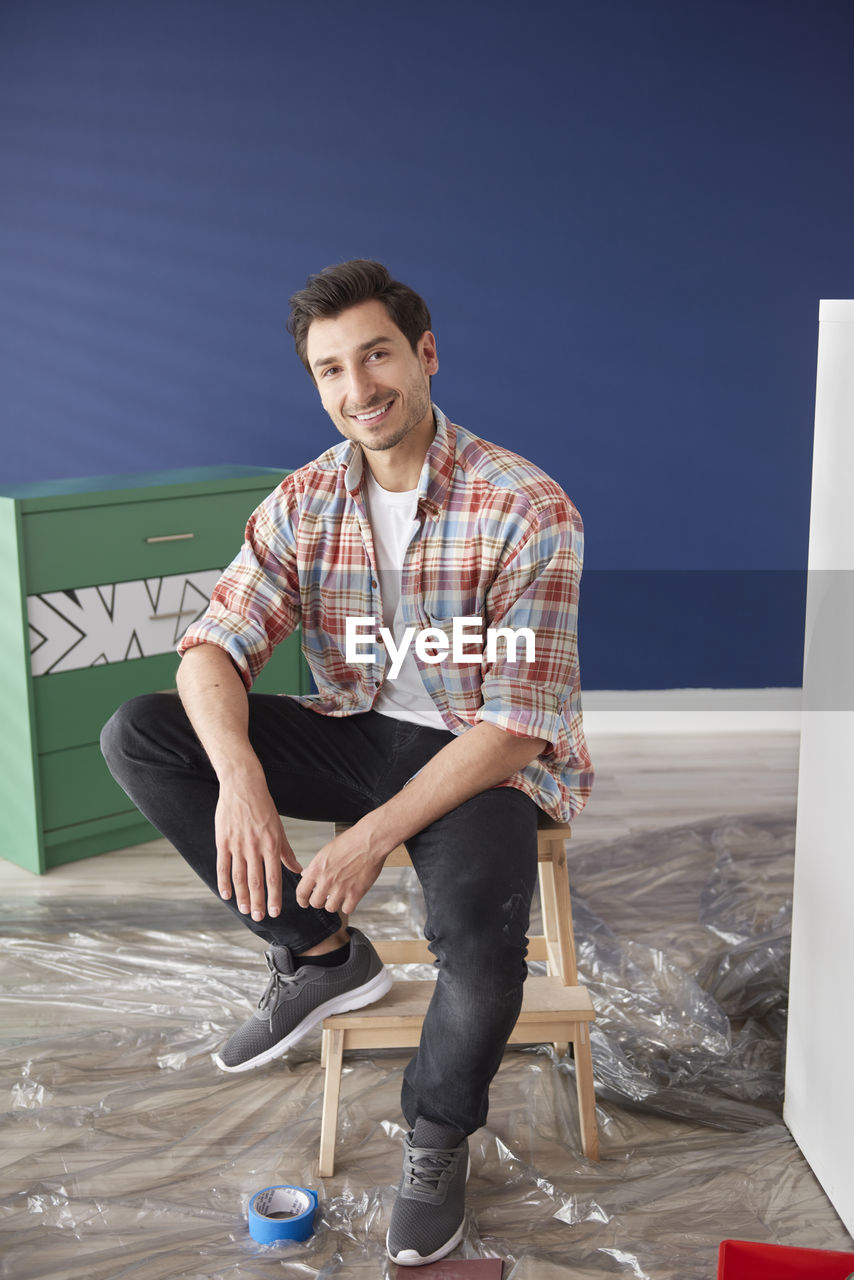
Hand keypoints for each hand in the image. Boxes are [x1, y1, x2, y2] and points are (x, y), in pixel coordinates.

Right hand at [215, 776, 301, 920]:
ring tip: (243, 910)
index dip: (274, 897)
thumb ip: (286, 852)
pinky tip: (226, 895)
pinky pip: (223, 866)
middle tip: (258, 918)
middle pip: (256, 881)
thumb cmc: (263, 807)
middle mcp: (255, 847)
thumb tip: (298, 870)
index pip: (274, 877)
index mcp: (271, 844)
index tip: (275, 913)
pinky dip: (224, 882)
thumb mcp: (279, 829)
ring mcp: (238, 845)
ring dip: (242, 896)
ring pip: (239, 877)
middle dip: (258, 902)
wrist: (243, 786)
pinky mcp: (223, 841)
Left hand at [296, 821, 385, 915]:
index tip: (304, 902)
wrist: (370, 841)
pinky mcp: (355, 893)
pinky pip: (347, 909)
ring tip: (339, 896)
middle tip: (324, 897)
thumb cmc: (351, 841)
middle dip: (319, 901)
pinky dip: (348, 905)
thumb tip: (307, 874)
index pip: (301, 892)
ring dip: (334, 903)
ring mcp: (341, 888)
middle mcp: (327, 880)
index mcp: (317, 868)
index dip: (302, 900)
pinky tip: (350, 898)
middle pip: (315, 903)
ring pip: (330, 908)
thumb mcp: (326, 851)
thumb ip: (315, 866)